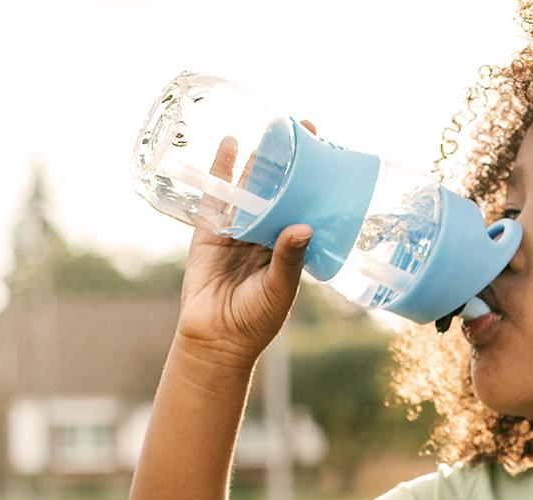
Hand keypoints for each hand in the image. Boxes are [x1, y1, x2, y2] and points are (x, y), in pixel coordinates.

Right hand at [171, 125, 314, 376]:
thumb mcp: (280, 289)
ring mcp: (236, 232)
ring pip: (249, 189)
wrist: (216, 340)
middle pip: (277, 190)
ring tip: (267, 129)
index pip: (304, 203)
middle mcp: (264, 235)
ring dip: (257, 160)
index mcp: (288, 246)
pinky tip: (229, 144)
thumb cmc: (256, 321)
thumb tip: (304, 226)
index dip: (311, 177)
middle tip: (296, 127)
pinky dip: (221, 172)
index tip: (324, 146)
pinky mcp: (209, 234)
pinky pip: (216, 197)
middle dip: (285, 161)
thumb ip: (289, 258)